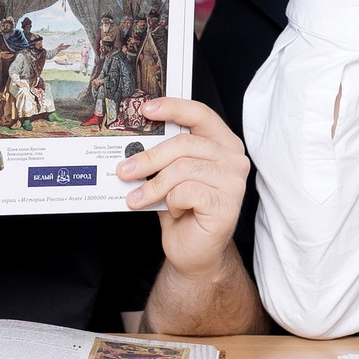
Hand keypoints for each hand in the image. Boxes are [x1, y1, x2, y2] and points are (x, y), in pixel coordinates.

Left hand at [120, 98, 247, 273]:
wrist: (194, 251)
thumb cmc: (183, 209)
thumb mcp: (170, 174)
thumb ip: (162, 155)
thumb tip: (132, 143)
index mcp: (222, 143)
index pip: (200, 114)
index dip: (173, 107)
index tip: (146, 109)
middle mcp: (233, 159)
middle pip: (184, 144)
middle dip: (148, 158)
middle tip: (124, 170)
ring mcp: (233, 182)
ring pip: (182, 169)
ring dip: (153, 186)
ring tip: (137, 198)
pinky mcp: (227, 205)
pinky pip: (187, 192)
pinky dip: (171, 202)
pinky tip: (173, 210)